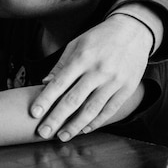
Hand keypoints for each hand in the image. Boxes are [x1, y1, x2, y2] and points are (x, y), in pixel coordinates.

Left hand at [30, 14, 149, 140]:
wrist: (133, 31)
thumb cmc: (98, 38)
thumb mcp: (76, 44)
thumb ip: (60, 65)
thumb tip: (44, 83)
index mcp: (82, 58)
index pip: (59, 83)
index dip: (46, 99)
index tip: (34, 113)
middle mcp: (98, 71)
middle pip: (74, 100)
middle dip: (56, 118)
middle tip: (43, 133)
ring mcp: (114, 81)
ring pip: (92, 109)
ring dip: (75, 126)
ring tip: (62, 136)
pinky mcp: (127, 89)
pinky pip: (109, 110)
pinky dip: (96, 122)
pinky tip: (84, 129)